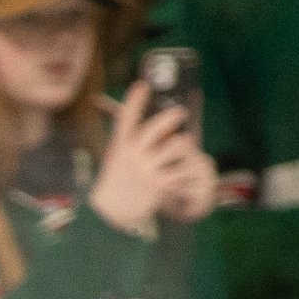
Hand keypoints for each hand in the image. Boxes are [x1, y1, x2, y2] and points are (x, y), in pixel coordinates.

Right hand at [86, 82, 210, 238]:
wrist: (110, 212)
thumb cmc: (115, 178)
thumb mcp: (114, 154)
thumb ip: (125, 135)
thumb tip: (123, 112)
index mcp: (120, 146)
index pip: (126, 119)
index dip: (134, 101)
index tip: (142, 86)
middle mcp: (134, 156)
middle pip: (157, 128)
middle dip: (172, 117)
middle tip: (181, 113)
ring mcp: (148, 170)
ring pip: (177, 146)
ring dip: (185, 143)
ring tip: (187, 142)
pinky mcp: (160, 184)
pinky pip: (182, 170)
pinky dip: (188, 167)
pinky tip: (189, 167)